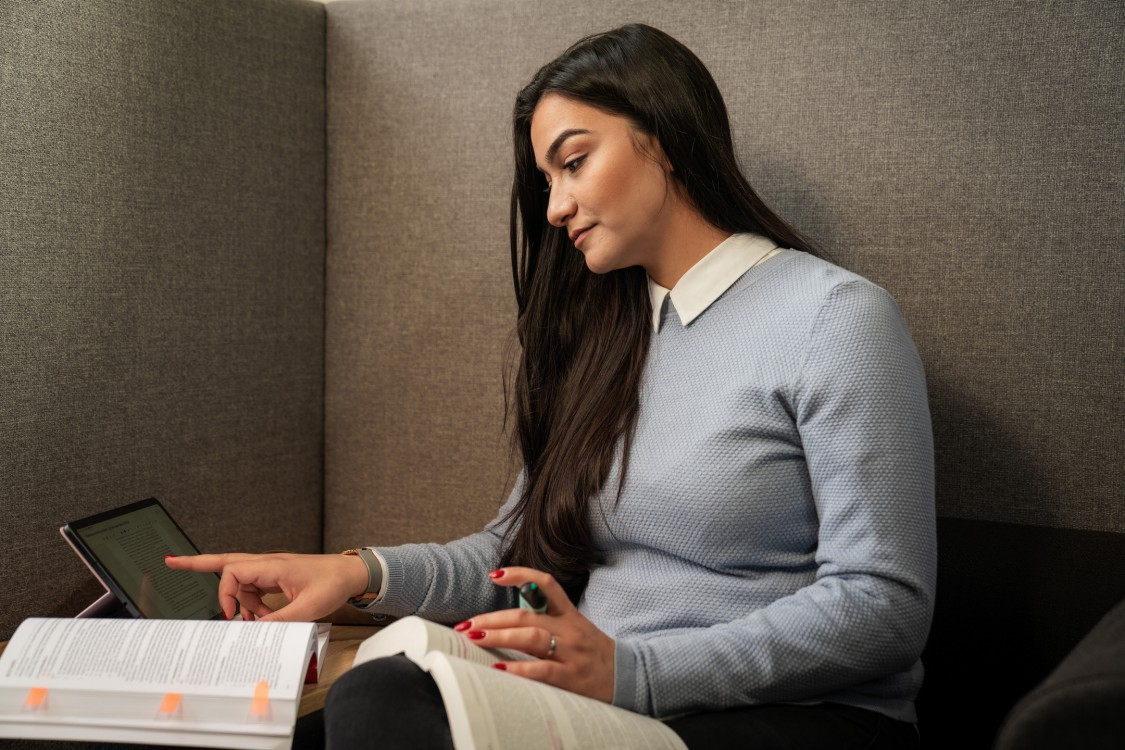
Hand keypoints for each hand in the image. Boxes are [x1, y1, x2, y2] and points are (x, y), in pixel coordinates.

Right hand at [164, 552, 367, 621]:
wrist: (352, 573)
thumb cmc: (333, 582)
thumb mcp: (308, 607)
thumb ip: (280, 620)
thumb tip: (255, 631)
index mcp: (272, 565)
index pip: (233, 571)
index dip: (226, 594)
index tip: (231, 615)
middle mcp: (268, 564)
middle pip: (225, 561)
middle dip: (197, 563)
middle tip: (171, 562)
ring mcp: (271, 570)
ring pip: (241, 582)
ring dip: (242, 603)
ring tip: (253, 621)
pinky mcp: (277, 577)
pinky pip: (254, 588)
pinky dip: (252, 604)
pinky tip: (260, 617)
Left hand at [454, 567, 614, 702]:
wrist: (627, 678)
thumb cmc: (593, 654)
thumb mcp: (575, 630)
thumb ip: (547, 622)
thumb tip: (507, 621)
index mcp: (569, 615)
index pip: (546, 584)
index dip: (521, 575)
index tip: (494, 575)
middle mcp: (570, 629)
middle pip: (527, 616)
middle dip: (493, 619)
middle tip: (467, 624)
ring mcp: (571, 653)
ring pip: (532, 638)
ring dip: (499, 636)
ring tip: (475, 638)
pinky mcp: (572, 677)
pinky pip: (543, 670)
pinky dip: (519, 668)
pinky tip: (499, 667)